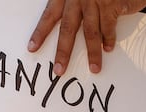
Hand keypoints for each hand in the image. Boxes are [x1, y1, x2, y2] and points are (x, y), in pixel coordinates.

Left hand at [27, 0, 145, 74]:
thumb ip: (66, 2)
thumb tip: (62, 21)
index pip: (49, 16)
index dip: (40, 33)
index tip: (31, 48)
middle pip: (68, 29)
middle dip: (64, 52)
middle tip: (59, 70)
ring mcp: (97, 2)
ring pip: (91, 32)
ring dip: (92, 53)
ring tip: (94, 68)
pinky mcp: (114, 4)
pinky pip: (109, 26)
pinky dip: (109, 39)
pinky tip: (108, 48)